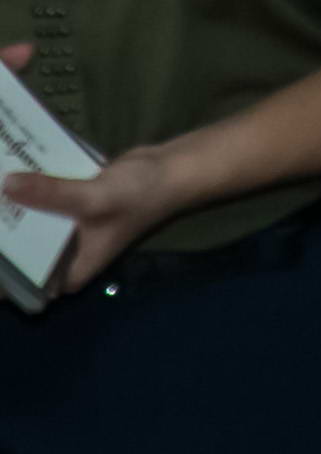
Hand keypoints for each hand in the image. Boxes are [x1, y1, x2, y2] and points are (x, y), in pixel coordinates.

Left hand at [1, 89, 185, 299]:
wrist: (171, 170)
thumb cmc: (137, 197)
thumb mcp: (91, 198)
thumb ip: (49, 193)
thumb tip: (5, 185)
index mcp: (70, 271)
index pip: (24, 284)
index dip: (1, 277)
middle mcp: (66, 256)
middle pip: (23, 253)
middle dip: (4, 240)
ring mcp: (70, 230)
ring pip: (32, 226)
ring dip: (14, 212)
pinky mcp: (74, 206)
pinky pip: (44, 204)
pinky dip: (31, 193)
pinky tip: (11, 177)